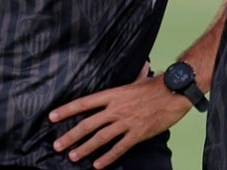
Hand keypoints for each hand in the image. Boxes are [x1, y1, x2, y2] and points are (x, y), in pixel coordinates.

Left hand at [48, 66, 193, 168]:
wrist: (175, 93)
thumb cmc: (157, 86)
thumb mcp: (139, 80)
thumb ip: (133, 77)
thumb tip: (139, 65)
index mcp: (113, 94)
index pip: (84, 103)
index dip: (66, 110)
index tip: (52, 117)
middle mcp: (116, 109)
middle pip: (88, 124)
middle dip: (70, 136)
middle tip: (57, 145)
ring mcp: (126, 122)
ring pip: (100, 138)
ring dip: (85, 148)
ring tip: (73, 156)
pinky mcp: (137, 134)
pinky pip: (119, 148)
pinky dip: (108, 157)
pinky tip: (98, 165)